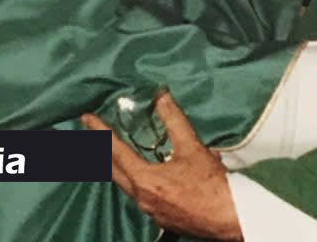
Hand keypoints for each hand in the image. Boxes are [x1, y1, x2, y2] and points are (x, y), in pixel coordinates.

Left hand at [82, 92, 242, 240]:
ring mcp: (149, 211)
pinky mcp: (160, 218)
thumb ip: (174, 121)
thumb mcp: (193, 148)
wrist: (229, 217)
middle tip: (91, 133)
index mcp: (145, 180)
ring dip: (116, 166)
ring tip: (112, 151)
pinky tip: (141, 174)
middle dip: (100, 151)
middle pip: (113, 171)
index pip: (115, 152)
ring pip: (125, 185)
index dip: (100, 132)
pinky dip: (133, 180)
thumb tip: (161, 97)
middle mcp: (141, 198)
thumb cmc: (211, 184)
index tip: (87, 118)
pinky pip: (140, 195)